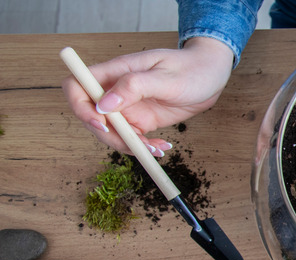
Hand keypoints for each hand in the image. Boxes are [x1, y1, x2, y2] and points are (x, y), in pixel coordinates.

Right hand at [62, 37, 233, 156]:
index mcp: (116, 72)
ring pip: (112, 133)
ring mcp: (128, 107)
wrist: (212, 74)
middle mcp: (116, 90)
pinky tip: (162, 147)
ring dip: (129, 146)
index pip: (77, 86)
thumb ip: (134, 87)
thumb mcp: (165, 77)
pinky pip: (132, 139)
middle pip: (92, 117)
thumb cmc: (191, 67)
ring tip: (156, 149)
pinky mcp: (142, 120)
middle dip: (110, 136)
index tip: (101, 123)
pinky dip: (143, 148)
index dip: (80, 107)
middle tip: (138, 145)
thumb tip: (104, 104)